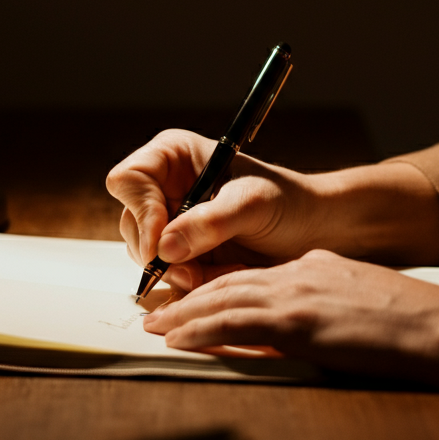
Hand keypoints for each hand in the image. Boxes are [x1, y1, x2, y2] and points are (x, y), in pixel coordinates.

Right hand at [105, 129, 322, 290]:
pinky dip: (188, 283)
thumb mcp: (253, 203)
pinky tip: (219, 277)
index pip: (129, 179)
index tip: (162, 241)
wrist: (309, 231)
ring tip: (214, 273)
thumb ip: (211, 222)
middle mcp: (163, 187)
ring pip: (143, 254)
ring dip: (176, 271)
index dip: (140, 211)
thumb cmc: (287, 202)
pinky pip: (165, 274)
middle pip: (130, 222)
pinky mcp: (179, 252)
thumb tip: (166, 247)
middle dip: (158, 253)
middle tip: (191, 271)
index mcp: (173, 156)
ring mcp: (169, 221)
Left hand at [142, 249, 438, 381]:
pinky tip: (178, 338)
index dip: (215, 287)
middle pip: (228, 282)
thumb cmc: (409, 323)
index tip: (192, 299)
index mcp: (313, 266)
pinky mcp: (296, 321)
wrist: (437, 327)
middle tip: (156, 310)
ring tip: (156, 326)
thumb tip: (294, 329)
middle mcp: (298, 272)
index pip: (251, 275)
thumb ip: (322, 307)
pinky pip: (233, 322)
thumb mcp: (357, 301)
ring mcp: (295, 294)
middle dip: (188, 298)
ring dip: (183, 314)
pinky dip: (200, 329)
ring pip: (222, 299)